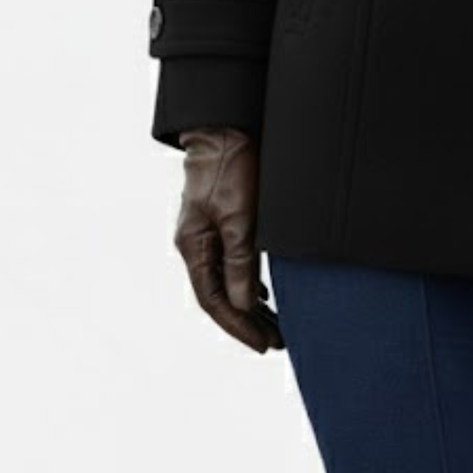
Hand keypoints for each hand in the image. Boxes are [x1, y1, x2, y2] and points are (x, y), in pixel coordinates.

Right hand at [174, 127, 284, 352]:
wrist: (226, 127)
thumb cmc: (231, 168)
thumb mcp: (240, 217)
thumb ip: (240, 262)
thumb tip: (244, 305)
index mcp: (194, 246)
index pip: (213, 300)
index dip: (238, 326)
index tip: (264, 345)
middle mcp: (196, 243)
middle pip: (219, 295)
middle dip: (247, 322)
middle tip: (278, 342)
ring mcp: (206, 231)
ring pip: (227, 280)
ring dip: (250, 304)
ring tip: (276, 325)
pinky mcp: (220, 219)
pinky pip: (232, 262)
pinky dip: (249, 281)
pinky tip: (265, 291)